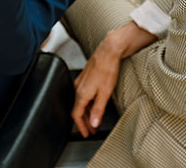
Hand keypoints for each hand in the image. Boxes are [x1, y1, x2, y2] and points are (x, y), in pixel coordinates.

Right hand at [71, 21, 157, 136]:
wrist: (108, 51)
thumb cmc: (107, 69)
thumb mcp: (105, 93)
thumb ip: (98, 110)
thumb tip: (94, 123)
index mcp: (81, 93)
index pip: (76, 115)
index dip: (80, 126)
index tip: (85, 133)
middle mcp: (78, 88)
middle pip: (78, 110)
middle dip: (84, 122)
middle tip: (91, 130)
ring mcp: (80, 82)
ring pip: (80, 102)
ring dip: (87, 113)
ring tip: (95, 119)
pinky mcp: (85, 78)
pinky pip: (82, 95)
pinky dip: (87, 104)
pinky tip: (95, 105)